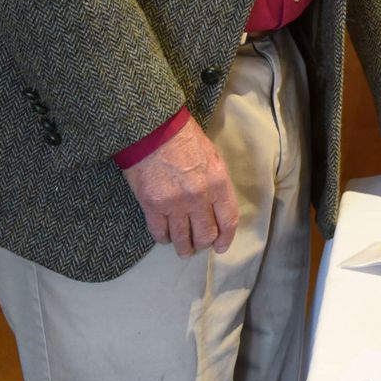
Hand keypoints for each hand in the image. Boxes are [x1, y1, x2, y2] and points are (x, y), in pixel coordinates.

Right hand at [122, 116, 237, 256]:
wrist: (153, 130)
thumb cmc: (185, 138)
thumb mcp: (212, 157)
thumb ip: (216, 183)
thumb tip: (216, 205)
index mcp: (218, 183)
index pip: (228, 220)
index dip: (226, 238)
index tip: (221, 246)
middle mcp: (199, 197)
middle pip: (206, 234)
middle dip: (204, 243)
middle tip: (199, 245)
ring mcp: (175, 204)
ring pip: (183, 238)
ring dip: (184, 248)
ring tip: (183, 251)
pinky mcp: (152, 206)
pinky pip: (160, 232)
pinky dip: (164, 238)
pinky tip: (165, 238)